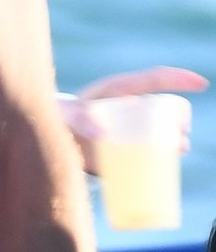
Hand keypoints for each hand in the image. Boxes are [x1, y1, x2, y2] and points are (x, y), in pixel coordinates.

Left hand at [61, 67, 207, 170]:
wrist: (52, 139)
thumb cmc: (59, 119)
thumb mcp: (66, 116)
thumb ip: (79, 120)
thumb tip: (102, 134)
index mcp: (120, 91)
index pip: (155, 80)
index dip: (179, 79)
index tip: (202, 84)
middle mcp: (129, 108)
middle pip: (163, 110)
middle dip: (178, 121)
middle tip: (179, 138)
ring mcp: (130, 128)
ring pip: (161, 132)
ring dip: (174, 142)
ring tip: (177, 150)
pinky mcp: (126, 149)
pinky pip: (150, 154)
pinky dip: (160, 163)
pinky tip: (164, 172)